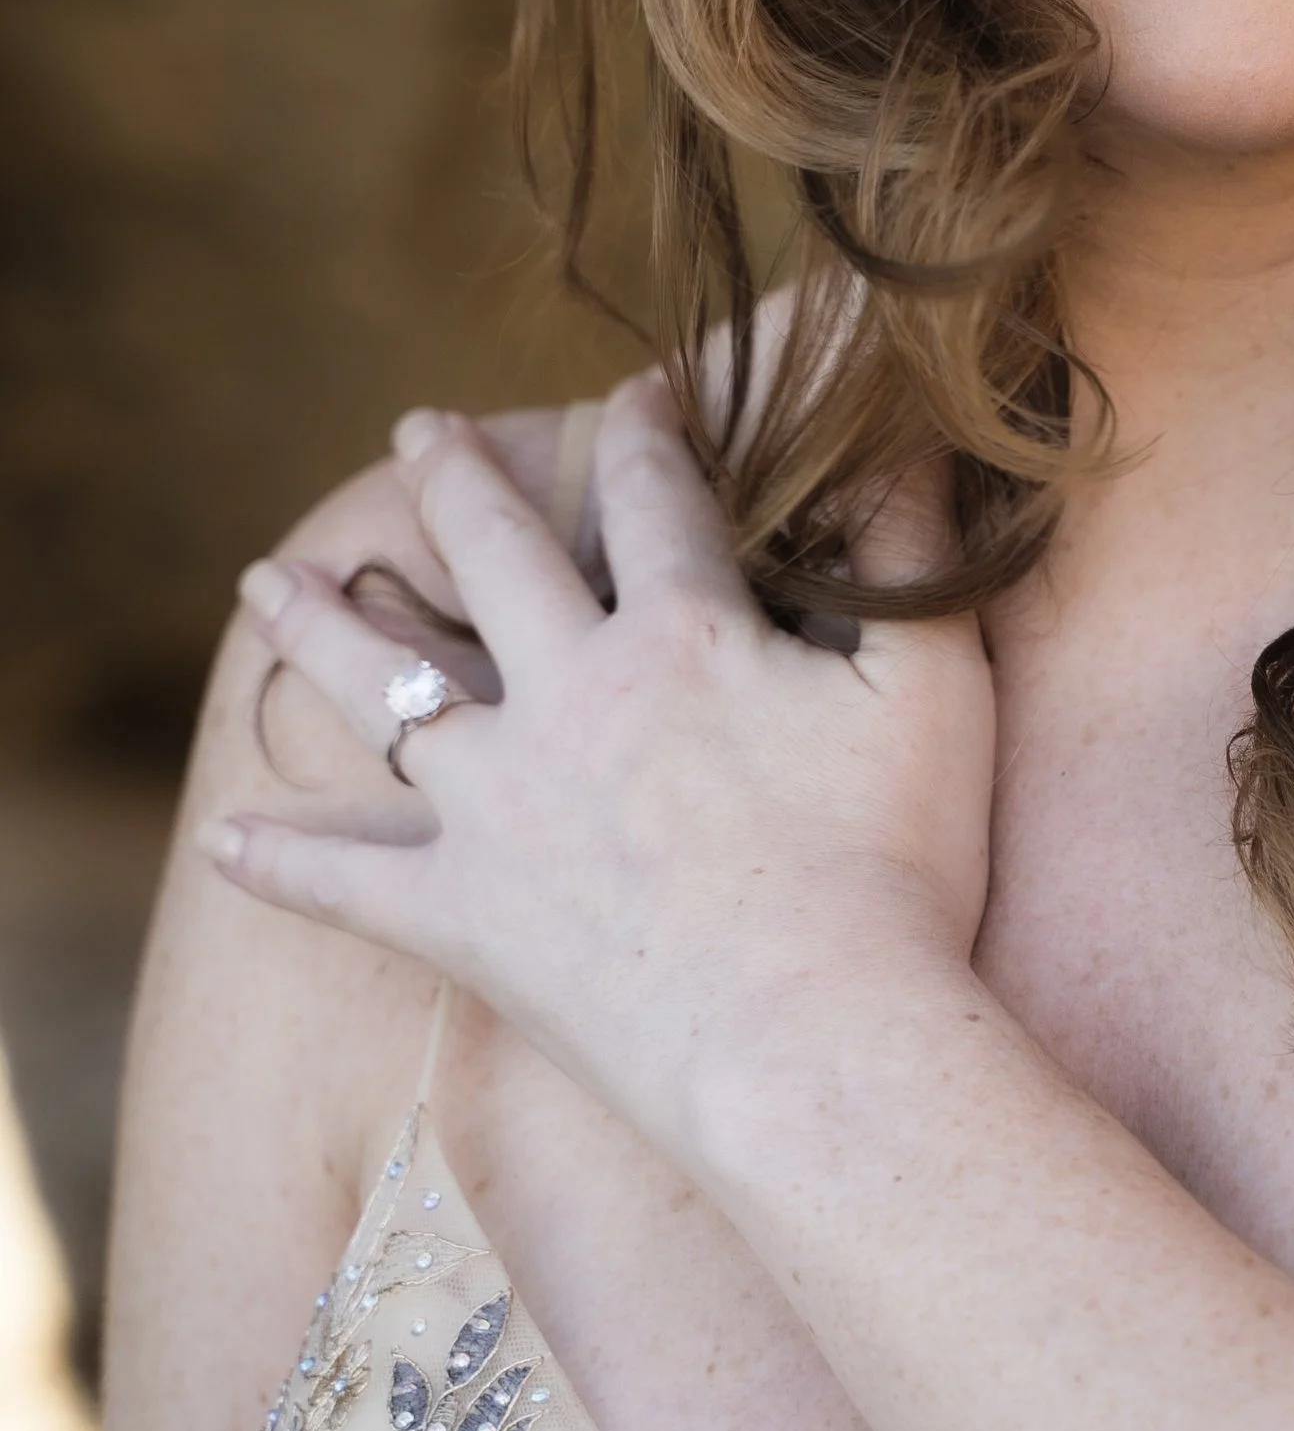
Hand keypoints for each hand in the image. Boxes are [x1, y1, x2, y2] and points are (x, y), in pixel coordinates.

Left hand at [200, 374, 995, 1152]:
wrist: (816, 1042)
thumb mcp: (933, 685)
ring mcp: (500, 808)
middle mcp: (568, 696)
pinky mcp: (464, 917)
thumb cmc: (899, 865)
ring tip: (263, 580)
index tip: (639, 389)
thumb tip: (912, 435)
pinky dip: (284, 860)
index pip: (653, 494)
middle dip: (452, 478)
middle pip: (491, 554)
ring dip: (320, 626)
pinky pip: (348, 884)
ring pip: (384, 691)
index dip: (648, 427)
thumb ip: (911, 551)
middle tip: (416, 429)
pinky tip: (222, 834)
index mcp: (681, 634)